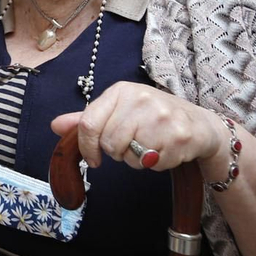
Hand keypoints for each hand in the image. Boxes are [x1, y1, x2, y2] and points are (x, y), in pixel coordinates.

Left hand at [50, 81, 230, 184]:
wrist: (200, 124)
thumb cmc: (153, 118)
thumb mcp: (120, 111)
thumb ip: (88, 119)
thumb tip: (55, 125)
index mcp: (121, 91)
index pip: (88, 123)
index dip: (86, 147)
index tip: (93, 159)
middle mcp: (141, 98)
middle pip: (109, 144)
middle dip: (118, 153)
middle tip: (134, 144)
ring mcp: (161, 116)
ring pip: (130, 157)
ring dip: (138, 160)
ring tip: (151, 145)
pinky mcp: (179, 136)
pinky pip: (153, 164)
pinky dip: (157, 164)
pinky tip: (166, 149)